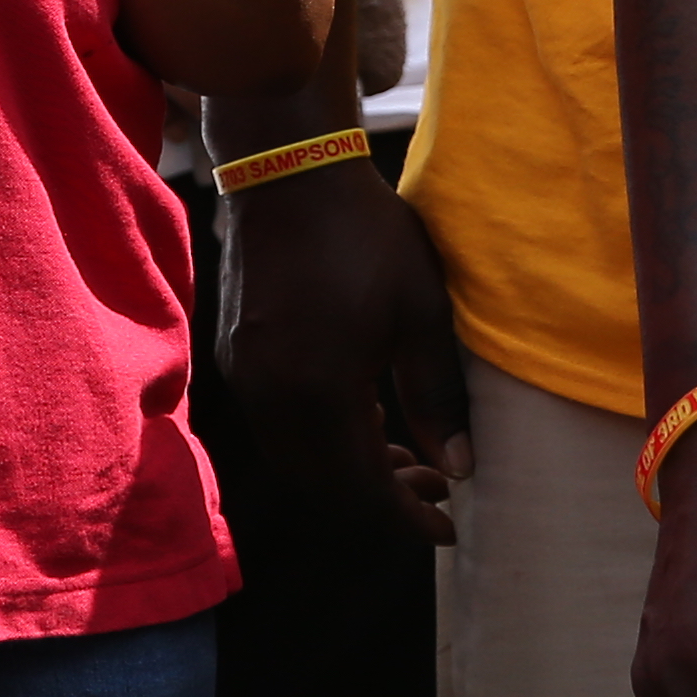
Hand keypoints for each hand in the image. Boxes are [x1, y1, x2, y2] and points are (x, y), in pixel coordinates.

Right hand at [217, 157, 471, 546]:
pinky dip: (322, 438)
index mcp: (318, 390)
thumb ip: (438, 398)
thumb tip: (460, 467)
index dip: (407, 519)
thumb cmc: (365, 234)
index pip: (362, 488)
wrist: (288, 170)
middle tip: (435, 483)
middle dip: (380, 499)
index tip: (449, 526)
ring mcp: (246, 376)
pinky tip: (362, 413)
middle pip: (323, 486)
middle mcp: (270, 395)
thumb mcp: (421, 314)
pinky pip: (278, 425)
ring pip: (298, 459)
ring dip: (348, 470)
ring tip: (404, 452)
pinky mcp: (237, 355)